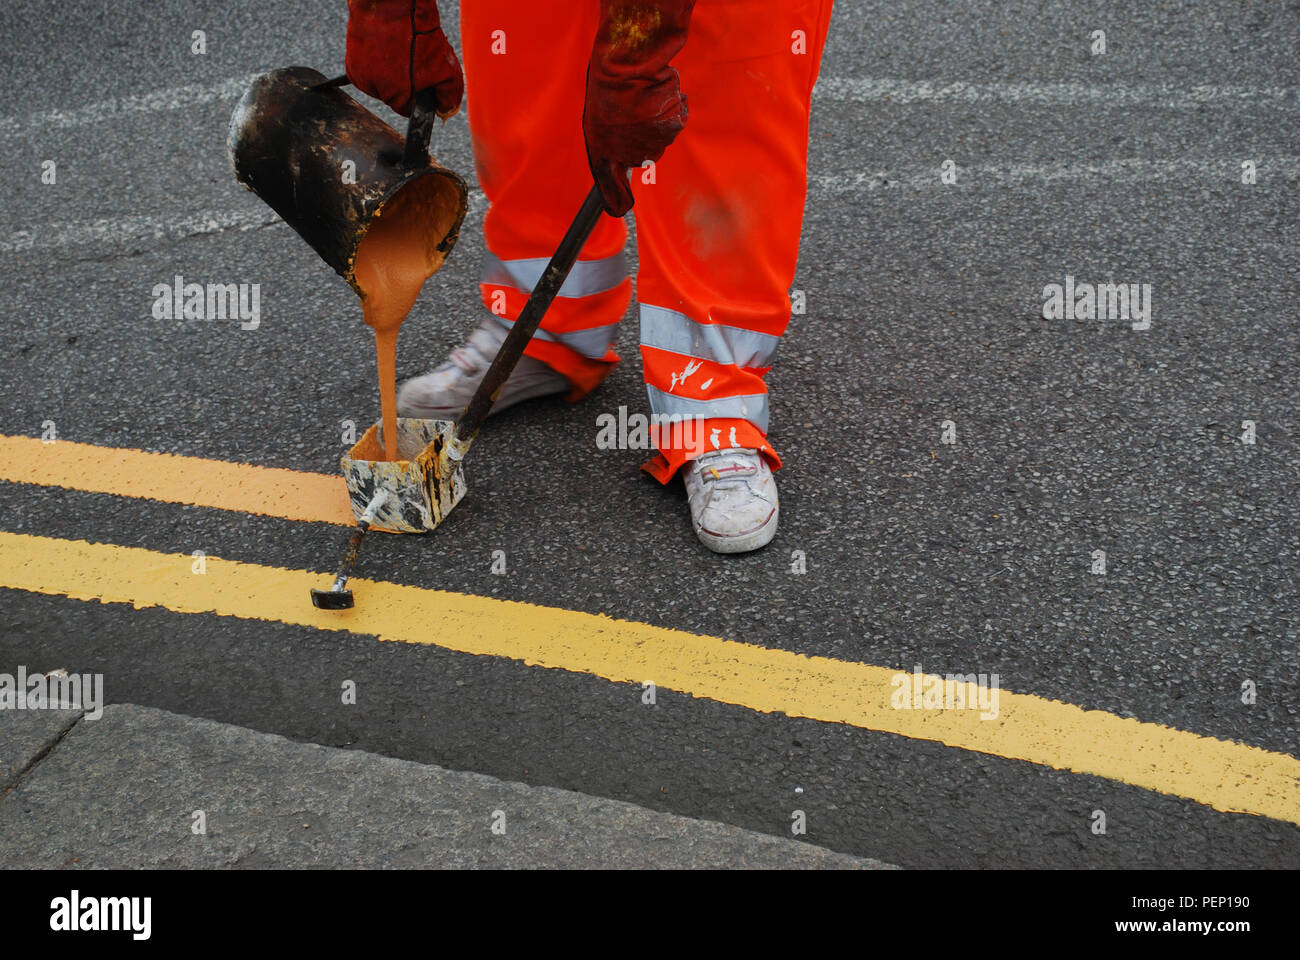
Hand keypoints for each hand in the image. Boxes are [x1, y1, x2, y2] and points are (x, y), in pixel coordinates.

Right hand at [345, 0, 463, 117]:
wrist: (392, 5)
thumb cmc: (419, 35)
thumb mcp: (447, 69)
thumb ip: (449, 97)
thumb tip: (445, 110)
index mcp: (397, 97)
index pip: (408, 110)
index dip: (418, 95)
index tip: (422, 80)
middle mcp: (375, 90)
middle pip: (393, 97)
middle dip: (404, 83)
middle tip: (412, 61)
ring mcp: (361, 76)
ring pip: (379, 84)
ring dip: (389, 74)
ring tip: (399, 52)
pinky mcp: (351, 63)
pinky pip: (367, 72)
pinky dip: (376, 63)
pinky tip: (386, 49)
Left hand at [583, 0, 696, 215]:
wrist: (625, 66)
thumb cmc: (608, 86)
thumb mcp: (600, 115)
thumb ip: (612, 139)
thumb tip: (631, 160)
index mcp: (602, 151)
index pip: (609, 184)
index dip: (616, 199)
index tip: (620, 210)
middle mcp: (627, 155)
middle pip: (642, 155)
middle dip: (641, 138)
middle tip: (634, 110)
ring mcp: (651, 145)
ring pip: (660, 138)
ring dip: (657, 121)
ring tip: (646, 98)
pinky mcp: (671, 131)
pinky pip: (677, 121)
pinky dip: (674, 109)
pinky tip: (661, 93)